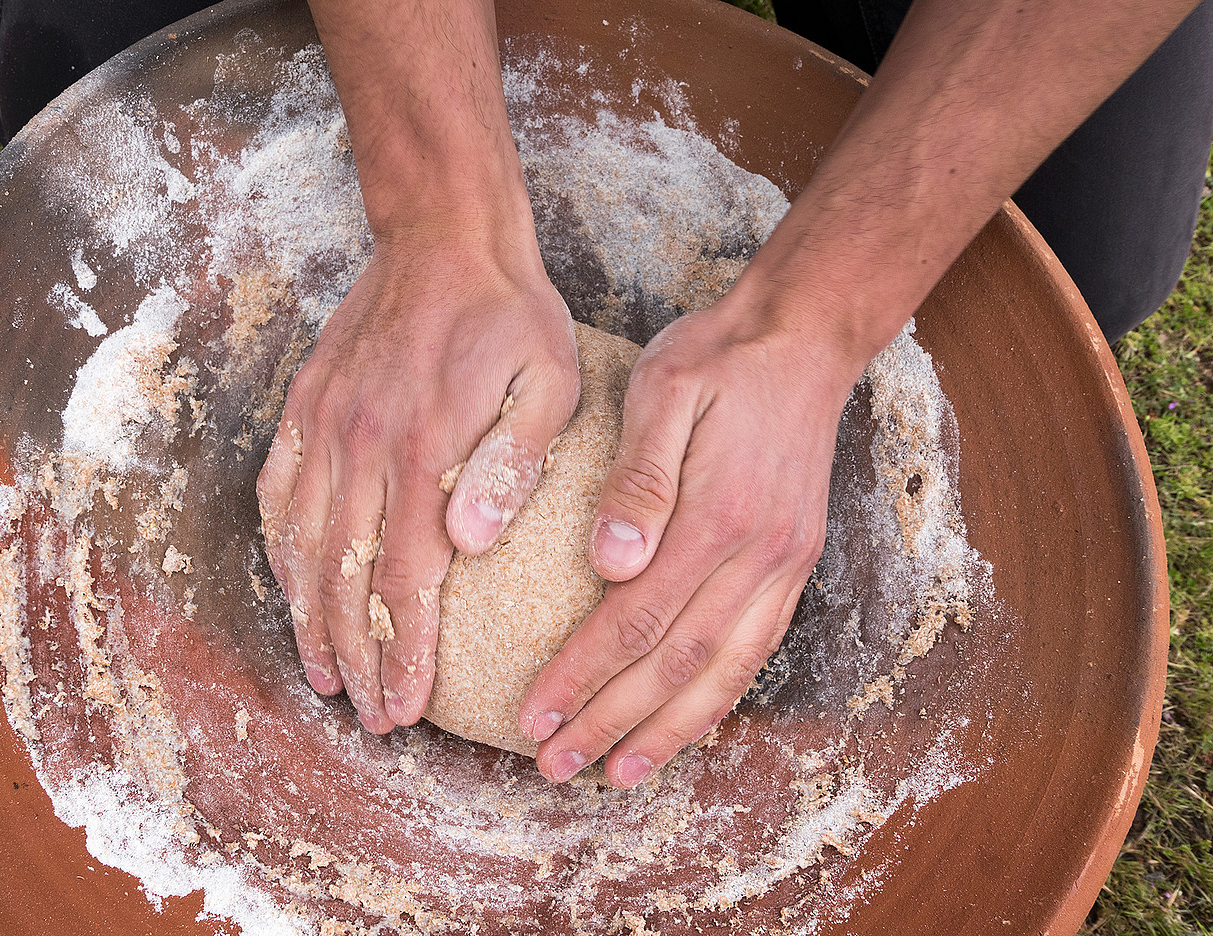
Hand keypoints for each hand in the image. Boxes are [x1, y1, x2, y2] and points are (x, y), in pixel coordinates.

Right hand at [256, 237, 578, 732]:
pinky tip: (289, 587)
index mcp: (424, 452)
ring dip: (311, 618)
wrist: (445, 236)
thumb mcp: (547, 380)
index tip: (408, 707)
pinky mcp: (304, 406)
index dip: (405, 652)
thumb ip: (512, 461)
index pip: (405, 579)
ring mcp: (325, 427)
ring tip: (326, 675)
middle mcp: (362, 447)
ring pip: (303, 546)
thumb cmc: (509, 315)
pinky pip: (275, 491)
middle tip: (372, 714)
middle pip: (347, 579)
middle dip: (359, 657)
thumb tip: (468, 540)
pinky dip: (278, 550)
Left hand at [517, 299, 860, 786]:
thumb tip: (609, 563)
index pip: (637, 619)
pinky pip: (755, 651)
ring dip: (667, 732)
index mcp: (717, 516)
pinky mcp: (793, 565)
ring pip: (723, 674)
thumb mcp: (665, 391)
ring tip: (617, 775)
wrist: (805, 338)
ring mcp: (784, 566)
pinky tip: (684, 727)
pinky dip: (717, 701)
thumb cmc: (719, 358)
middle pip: (677, 665)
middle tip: (555, 765)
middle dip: (612, 722)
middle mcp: (758, 556)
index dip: (583, 676)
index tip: (533, 715)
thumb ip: (638, 479)